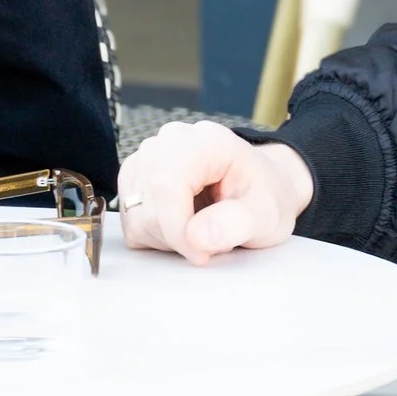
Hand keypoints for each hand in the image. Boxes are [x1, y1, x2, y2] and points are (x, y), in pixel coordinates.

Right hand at [117, 117, 312, 261]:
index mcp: (203, 141)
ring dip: (166, 237)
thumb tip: (196, 237)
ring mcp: (147, 157)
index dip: (177, 229)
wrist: (261, 186)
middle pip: (147, 204)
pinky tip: (182, 224)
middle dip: (176, 237)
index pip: (165, 185)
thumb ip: (236, 223)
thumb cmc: (264, 194)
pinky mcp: (135, 178)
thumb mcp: (267, 213)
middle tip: (211, 239)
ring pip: (135, 215)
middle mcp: (168, 141)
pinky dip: (155, 234)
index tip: (202, 254)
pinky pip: (130, 220)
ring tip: (199, 229)